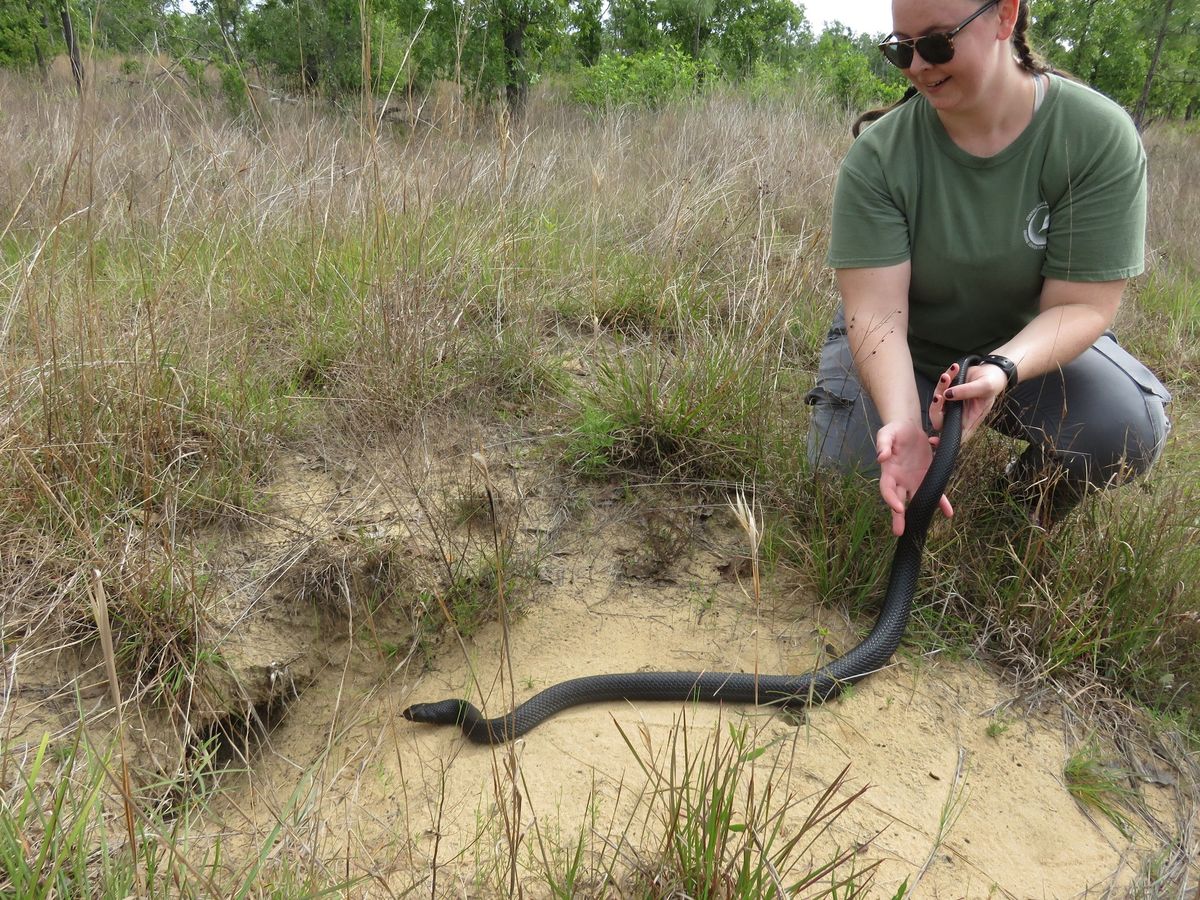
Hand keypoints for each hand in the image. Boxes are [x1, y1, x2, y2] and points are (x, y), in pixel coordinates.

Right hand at [875, 419, 953, 536]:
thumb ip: (883, 444)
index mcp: (889, 471)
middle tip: (899, 531)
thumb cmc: (895, 431)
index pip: (887, 488)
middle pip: (898, 501)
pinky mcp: (927, 477)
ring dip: (919, 513)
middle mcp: (901, 480)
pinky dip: (941, 502)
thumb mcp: (887, 433)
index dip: (891, 499)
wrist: (908, 428)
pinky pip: (935, 491)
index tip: (897, 508)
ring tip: (922, 527)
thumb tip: (882, 457)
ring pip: (916, 500)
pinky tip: (948, 512)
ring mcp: (914, 480)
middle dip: (898, 517)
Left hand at [929, 361, 1007, 441]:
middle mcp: (958, 415)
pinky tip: (954, 369)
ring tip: (949, 375)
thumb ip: (967, 391)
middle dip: (936, 408)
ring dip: (941, 388)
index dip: (944, 440)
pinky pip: (940, 388)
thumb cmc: (992, 383)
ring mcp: (951, 404)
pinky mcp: (947, 393)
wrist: (991, 371)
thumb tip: (947, 395)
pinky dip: (945, 378)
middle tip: (940, 395)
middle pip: (939, 420)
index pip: (956, 436)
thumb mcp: (984, 387)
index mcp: (970, 420)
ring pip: (937, 402)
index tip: (933, 440)